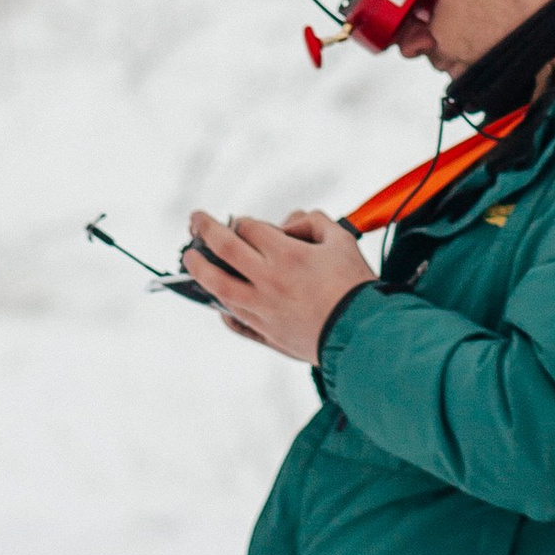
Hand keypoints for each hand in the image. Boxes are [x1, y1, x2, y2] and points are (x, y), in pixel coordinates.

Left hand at [186, 205, 372, 361]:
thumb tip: (290, 223)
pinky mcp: (267, 334)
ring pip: (218, 287)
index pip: (249, 229)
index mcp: (286, 255)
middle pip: (224, 250)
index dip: (244, 222)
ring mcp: (263, 310)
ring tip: (189, 258)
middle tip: (194, 219)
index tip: (244, 224)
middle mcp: (268, 281)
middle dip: (205, 230)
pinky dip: (224, 311)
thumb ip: (314, 222)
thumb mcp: (342, 241)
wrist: (365, 335)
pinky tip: (218, 303)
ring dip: (199, 270)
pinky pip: (236, 322)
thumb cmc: (356, 287)